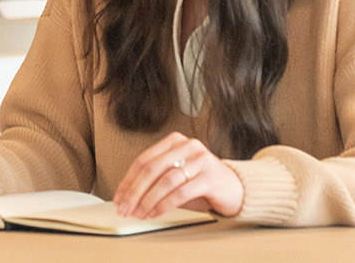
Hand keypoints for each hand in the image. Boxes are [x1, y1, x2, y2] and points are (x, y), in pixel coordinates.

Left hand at [112, 132, 242, 219]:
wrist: (235, 188)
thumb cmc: (201, 183)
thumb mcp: (175, 176)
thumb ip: (154, 181)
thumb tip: (128, 197)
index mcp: (174, 141)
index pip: (144, 160)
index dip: (128, 180)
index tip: (119, 197)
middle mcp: (188, 145)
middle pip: (152, 169)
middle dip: (135, 191)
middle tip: (125, 208)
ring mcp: (201, 159)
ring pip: (166, 180)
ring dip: (149, 200)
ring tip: (140, 213)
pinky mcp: (210, 176)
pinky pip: (181, 192)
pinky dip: (165, 204)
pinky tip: (156, 213)